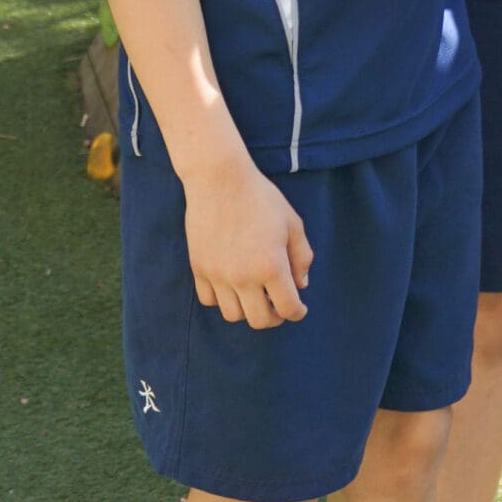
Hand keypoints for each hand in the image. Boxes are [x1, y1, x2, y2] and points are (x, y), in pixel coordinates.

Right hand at [183, 155, 313, 328]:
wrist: (220, 181)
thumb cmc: (262, 199)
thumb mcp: (293, 224)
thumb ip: (302, 257)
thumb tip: (301, 285)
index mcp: (271, 266)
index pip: (287, 308)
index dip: (297, 312)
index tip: (299, 309)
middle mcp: (243, 277)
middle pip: (259, 320)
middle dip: (274, 317)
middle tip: (279, 306)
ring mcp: (218, 275)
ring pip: (233, 315)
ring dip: (248, 310)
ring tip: (256, 295)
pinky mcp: (199, 269)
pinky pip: (210, 300)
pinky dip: (224, 300)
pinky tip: (234, 286)